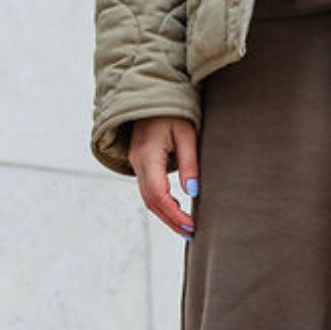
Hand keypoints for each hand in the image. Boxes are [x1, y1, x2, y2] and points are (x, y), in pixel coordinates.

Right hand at [129, 116, 198, 239]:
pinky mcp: (141, 165)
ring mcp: (137, 164)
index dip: (174, 213)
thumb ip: (190, 163)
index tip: (191, 225)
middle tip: (191, 233)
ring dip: (166, 215)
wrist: (151, 96)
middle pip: (151, 201)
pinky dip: (162, 204)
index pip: (158, 194)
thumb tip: (193, 192)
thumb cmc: (173, 111)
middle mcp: (138, 163)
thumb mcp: (187, 133)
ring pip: (148, 198)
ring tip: (186, 228)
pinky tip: (177, 212)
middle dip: (170, 220)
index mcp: (147, 155)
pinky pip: (149, 190)